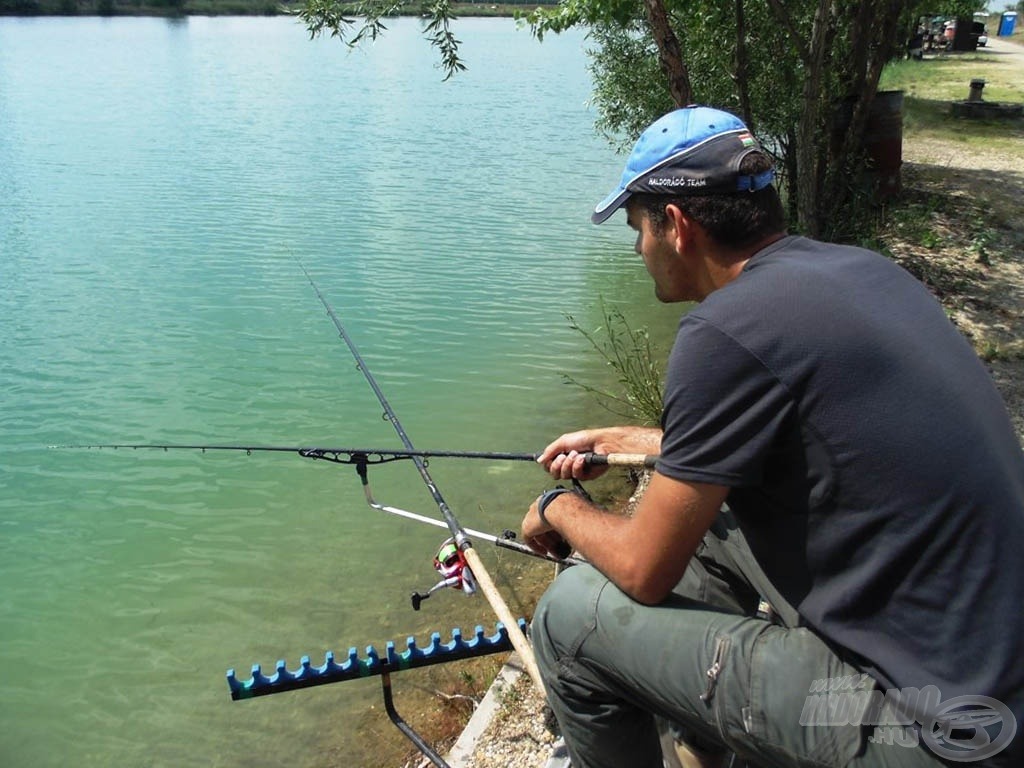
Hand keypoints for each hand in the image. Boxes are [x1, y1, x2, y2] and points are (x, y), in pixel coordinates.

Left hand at [521, 495, 570, 558]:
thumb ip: (576, 522)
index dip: (559, 528)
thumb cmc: (573, 510)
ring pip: (538, 532)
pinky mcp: (527, 526)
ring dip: (546, 543)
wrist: (562, 509)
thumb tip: (585, 529)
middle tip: (559, 547)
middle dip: (552, 538)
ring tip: (554, 552)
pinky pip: (529, 539)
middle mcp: (540, 506)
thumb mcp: (576, 515)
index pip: (553, 515)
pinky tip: (544, 553)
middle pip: (545, 525)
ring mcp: (531, 515)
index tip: (564, 536)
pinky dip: (536, 547)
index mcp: (552, 500)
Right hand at [536, 426, 661, 479]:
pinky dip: (577, 466)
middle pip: (553, 473)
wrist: (601, 442)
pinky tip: (583, 459)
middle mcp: (568, 464)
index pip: (548, 466)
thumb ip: (550, 450)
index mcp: (562, 456)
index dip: (548, 464)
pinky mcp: (586, 476)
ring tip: (576, 455)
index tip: (551, 458)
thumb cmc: (585, 439)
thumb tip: (539, 460)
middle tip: (563, 456)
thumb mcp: (564, 441)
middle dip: (557, 464)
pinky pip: (575, 476)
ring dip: (568, 464)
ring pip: (563, 475)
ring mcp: (576, 471)